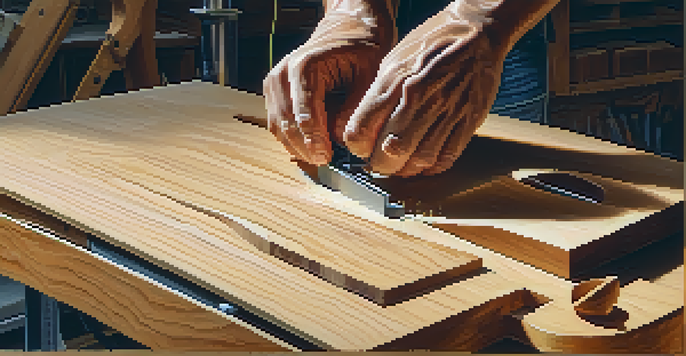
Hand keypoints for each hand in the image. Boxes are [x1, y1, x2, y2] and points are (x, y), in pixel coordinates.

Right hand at [263, 1, 395, 165]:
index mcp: (305, 67)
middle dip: (304, 147)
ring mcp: (275, 83)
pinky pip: (277, 123)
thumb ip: (355, 108)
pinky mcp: (274, 92)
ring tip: (318, 158)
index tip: (327, 157)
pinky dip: (291, 138)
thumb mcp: (369, 75)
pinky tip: (309, 147)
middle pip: (287, 123)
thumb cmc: (360, 48)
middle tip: (324, 162)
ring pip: (278, 126)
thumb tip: (343, 139)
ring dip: (296, 146)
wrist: (347, 29)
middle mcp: (283, 74)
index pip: (305, 114)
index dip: (315, 140)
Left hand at [343, 0, 509, 176]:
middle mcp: (419, 97)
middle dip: (379, 164)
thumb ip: (379, 94)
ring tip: (398, 165)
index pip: (362, 128)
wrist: (478, 32)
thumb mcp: (394, 60)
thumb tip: (364, 125)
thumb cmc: (433, 43)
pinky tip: (423, 161)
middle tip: (377, 163)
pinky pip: (446, 156)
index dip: (356, 146)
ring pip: (418, 159)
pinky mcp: (468, 120)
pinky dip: (431, 167)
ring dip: (404, 169)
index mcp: (395, 80)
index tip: (359, 147)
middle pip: (389, 150)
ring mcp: (446, 110)